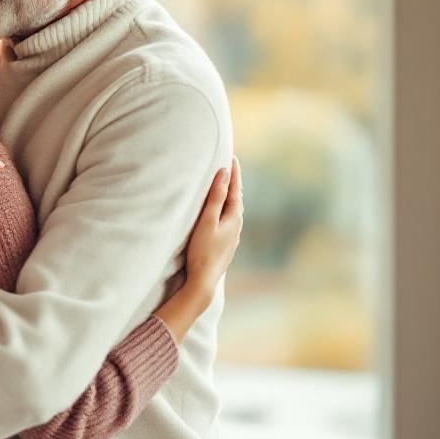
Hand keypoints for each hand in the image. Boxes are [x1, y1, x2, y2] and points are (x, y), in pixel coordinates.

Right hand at [183, 157, 243, 295]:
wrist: (204, 281)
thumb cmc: (203, 250)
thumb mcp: (207, 220)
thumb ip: (216, 197)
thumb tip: (224, 173)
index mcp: (234, 218)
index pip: (236, 190)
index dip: (234, 173)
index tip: (232, 157)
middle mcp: (236, 227)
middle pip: (236, 200)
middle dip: (233, 183)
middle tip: (229, 168)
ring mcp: (232, 237)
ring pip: (233, 211)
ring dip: (229, 198)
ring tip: (225, 188)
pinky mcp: (225, 245)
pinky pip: (228, 221)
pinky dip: (225, 210)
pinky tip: (220, 215)